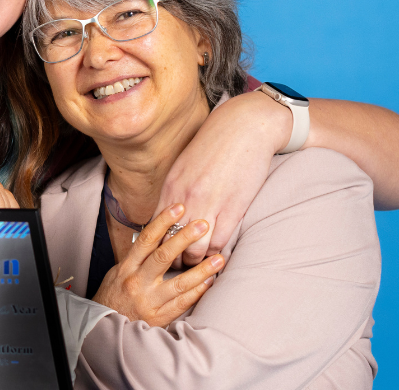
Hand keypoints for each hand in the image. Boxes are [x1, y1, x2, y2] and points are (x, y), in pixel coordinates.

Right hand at [92, 204, 224, 327]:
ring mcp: (149, 301)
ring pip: (179, 283)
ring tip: (219, 259)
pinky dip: (197, 292)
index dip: (163, 222)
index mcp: (127, 267)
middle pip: (163, 256)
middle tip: (203, 225)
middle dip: (185, 239)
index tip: (178, 208)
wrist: (104, 327)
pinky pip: (181, 303)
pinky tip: (210, 282)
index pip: (146, 239)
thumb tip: (157, 235)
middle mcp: (138, 282)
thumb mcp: (118, 271)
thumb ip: (137, 256)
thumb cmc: (113, 295)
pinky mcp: (158, 318)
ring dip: (202, 270)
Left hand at [156, 91, 288, 264]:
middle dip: (173, 261)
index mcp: (170, 187)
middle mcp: (185, 199)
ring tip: (199, 267)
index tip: (161, 258)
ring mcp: (209, 205)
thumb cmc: (214, 145)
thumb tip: (167, 215)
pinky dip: (217, 254)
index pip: (154, 229)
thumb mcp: (184, 166)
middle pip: (170, 245)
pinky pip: (219, 243)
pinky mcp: (233, 208)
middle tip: (179, 270)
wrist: (244, 127)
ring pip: (194, 250)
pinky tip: (218, 257)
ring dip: (196, 262)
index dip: (157, 248)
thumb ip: (174, 191)